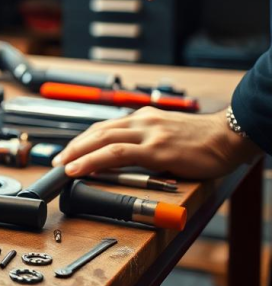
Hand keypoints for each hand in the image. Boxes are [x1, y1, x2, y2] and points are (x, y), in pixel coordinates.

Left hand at [52, 107, 259, 178]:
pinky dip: (94, 160)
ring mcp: (148, 134)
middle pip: (97, 131)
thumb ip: (145, 142)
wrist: (229, 137)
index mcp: (143, 117)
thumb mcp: (166, 135)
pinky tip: (81, 168)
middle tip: (57, 160)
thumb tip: (125, 157)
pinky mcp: (156, 150)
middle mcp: (141, 121)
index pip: (104, 127)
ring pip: (102, 140)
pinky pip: (117, 154)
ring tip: (62, 165)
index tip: (68, 151)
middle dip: (73, 146)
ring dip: (77, 153)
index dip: (82, 139)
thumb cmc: (202, 141)